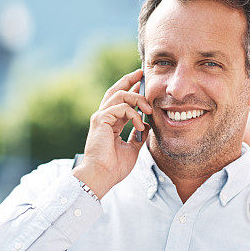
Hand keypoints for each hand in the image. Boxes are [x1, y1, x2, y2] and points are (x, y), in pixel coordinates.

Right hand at [73, 69, 151, 198]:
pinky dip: (133, 114)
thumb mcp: (132, 149)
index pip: (120, 102)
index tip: (142, 83)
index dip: (131, 90)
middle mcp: (103, 118)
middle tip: (142, 74)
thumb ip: (137, 137)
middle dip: (129, 80)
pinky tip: (140, 125)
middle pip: (116, 91)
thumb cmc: (113, 168)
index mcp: (110, 124)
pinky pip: (120, 108)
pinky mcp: (100, 119)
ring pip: (120, 95)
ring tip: (149, 110)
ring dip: (137, 99)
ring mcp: (100, 117)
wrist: (102, 176)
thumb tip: (146, 127)